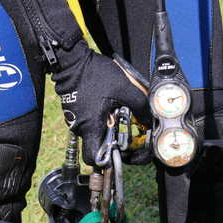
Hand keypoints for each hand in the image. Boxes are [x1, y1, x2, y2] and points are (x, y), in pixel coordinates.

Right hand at [52, 41, 150, 164]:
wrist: (72, 61)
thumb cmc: (95, 74)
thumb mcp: (125, 88)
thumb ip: (141, 106)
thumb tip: (149, 120)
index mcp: (91, 127)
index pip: (94, 159)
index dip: (109, 161)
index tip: (122, 153)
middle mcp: (81, 128)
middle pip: (98, 147)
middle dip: (113, 143)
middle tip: (124, 131)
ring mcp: (76, 120)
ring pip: (94, 134)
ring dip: (108, 129)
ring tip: (118, 114)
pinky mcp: (75, 112)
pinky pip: (90, 123)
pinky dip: (101, 120)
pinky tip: (108, 106)